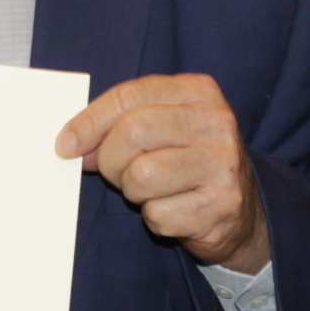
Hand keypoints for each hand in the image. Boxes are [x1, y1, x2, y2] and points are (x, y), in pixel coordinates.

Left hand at [60, 74, 268, 272]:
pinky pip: (158, 215)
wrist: (242, 213)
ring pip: (141, 177)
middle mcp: (215, 122)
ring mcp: (222, 163)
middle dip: (111, 160)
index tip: (66, 145)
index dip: (89, 122)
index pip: (129, 97)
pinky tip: (175, 210)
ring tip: (154, 191)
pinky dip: (155, 219)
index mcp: (198, 91)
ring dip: (134, 192)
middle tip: (117, 173)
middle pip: (132, 133)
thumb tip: (72, 144)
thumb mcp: (162, 128)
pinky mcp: (221, 205)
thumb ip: (121, 123)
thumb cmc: (188, 163)